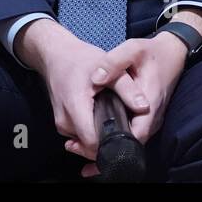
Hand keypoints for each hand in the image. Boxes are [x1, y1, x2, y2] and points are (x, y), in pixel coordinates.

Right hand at [16, 19, 151, 175]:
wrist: (56, 57)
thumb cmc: (82, 59)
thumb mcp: (109, 68)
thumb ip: (127, 88)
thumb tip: (144, 107)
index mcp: (75, 107)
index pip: (93, 141)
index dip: (112, 142)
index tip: (129, 135)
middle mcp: (65, 121)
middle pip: (90, 145)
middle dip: (110, 141)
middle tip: (130, 128)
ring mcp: (62, 125)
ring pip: (86, 142)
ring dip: (103, 137)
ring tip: (120, 121)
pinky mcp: (63, 124)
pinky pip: (81, 136)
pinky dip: (94, 131)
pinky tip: (106, 119)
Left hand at [64, 32, 189, 177]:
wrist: (174, 52)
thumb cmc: (153, 52)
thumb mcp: (133, 49)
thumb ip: (114, 62)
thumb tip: (95, 79)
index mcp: (150, 104)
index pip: (135, 135)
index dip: (113, 144)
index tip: (88, 144)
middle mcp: (153, 116)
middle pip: (131, 144)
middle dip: (104, 150)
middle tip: (75, 148)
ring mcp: (152, 119)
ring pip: (131, 142)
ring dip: (107, 147)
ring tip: (77, 146)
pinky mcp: (148, 118)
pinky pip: (132, 135)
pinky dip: (114, 141)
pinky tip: (94, 142)